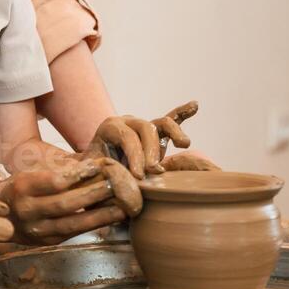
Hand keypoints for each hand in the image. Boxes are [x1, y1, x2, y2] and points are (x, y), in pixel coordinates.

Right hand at [0, 156, 129, 244]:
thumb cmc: (20, 190)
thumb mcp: (30, 175)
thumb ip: (57, 173)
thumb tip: (94, 165)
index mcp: (23, 188)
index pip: (55, 181)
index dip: (78, 175)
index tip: (98, 166)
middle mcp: (28, 211)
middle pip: (66, 204)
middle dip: (94, 195)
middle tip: (116, 185)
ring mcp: (36, 230)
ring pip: (72, 224)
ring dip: (100, 216)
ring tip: (121, 207)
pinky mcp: (46, 242)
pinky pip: (73, 234)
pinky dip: (92, 226)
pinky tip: (109, 219)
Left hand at [85, 102, 216, 209]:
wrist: (96, 169)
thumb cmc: (95, 173)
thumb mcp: (93, 173)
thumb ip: (100, 176)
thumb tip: (113, 183)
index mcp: (111, 128)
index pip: (127, 137)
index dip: (135, 155)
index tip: (139, 176)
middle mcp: (128, 122)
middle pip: (146, 128)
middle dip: (152, 150)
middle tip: (154, 171)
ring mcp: (143, 126)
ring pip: (162, 123)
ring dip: (174, 132)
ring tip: (183, 144)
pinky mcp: (156, 134)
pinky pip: (171, 120)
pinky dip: (182, 113)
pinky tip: (194, 105)